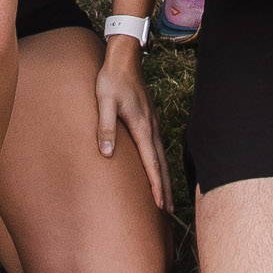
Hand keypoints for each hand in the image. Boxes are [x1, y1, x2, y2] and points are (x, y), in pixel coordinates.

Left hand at [94, 37, 170, 210]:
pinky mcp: (149, 120)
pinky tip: (158, 169)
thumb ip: (105, 126)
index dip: (156, 186)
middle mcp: (151, 128)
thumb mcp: (104, 101)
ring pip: (161, 157)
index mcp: (142, 127)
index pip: (151, 163)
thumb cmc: (112, 80)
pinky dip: (161, 164)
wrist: (124, 59)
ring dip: (165, 178)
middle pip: (161, 164)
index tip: (160, 205)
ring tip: (166, 198)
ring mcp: (153, 124)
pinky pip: (158, 148)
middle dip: (165, 189)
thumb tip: (106, 153)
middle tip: (169, 213)